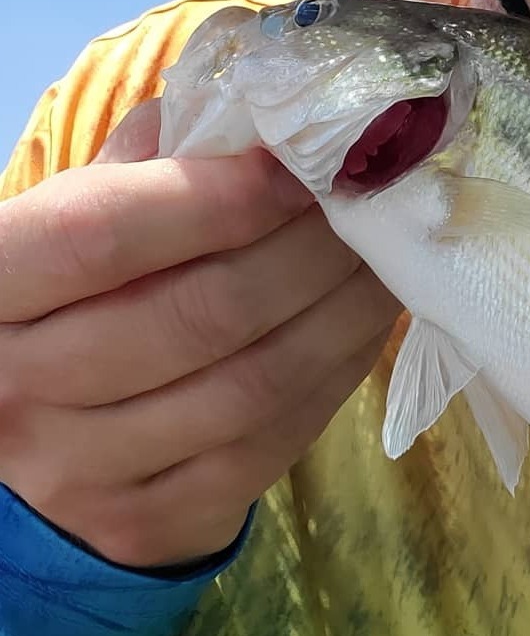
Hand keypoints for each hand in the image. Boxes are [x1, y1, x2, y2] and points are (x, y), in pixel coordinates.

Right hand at [0, 99, 400, 569]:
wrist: (34, 442)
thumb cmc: (70, 296)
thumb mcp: (72, 216)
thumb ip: (149, 162)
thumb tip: (266, 109)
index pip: (100, 235)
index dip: (214, 196)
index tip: (297, 163)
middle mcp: (19, 390)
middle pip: (198, 313)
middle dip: (307, 248)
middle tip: (370, 200)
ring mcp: (83, 472)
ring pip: (251, 384)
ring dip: (342, 310)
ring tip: (387, 253)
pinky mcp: (152, 525)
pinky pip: (272, 442)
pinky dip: (338, 372)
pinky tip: (367, 320)